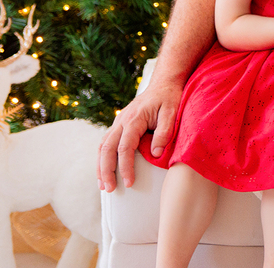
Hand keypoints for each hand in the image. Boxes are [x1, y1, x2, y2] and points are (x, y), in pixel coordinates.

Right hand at [97, 76, 182, 190]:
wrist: (164, 84)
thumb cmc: (169, 98)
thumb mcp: (172, 112)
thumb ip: (164, 132)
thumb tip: (155, 154)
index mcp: (134, 119)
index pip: (125, 148)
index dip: (125, 167)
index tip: (130, 183)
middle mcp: (122, 121)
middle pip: (107, 148)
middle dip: (106, 170)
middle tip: (110, 189)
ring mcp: (118, 122)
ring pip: (103, 146)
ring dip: (101, 166)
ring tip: (103, 185)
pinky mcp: (119, 124)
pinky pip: (106, 142)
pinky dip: (103, 157)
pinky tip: (104, 170)